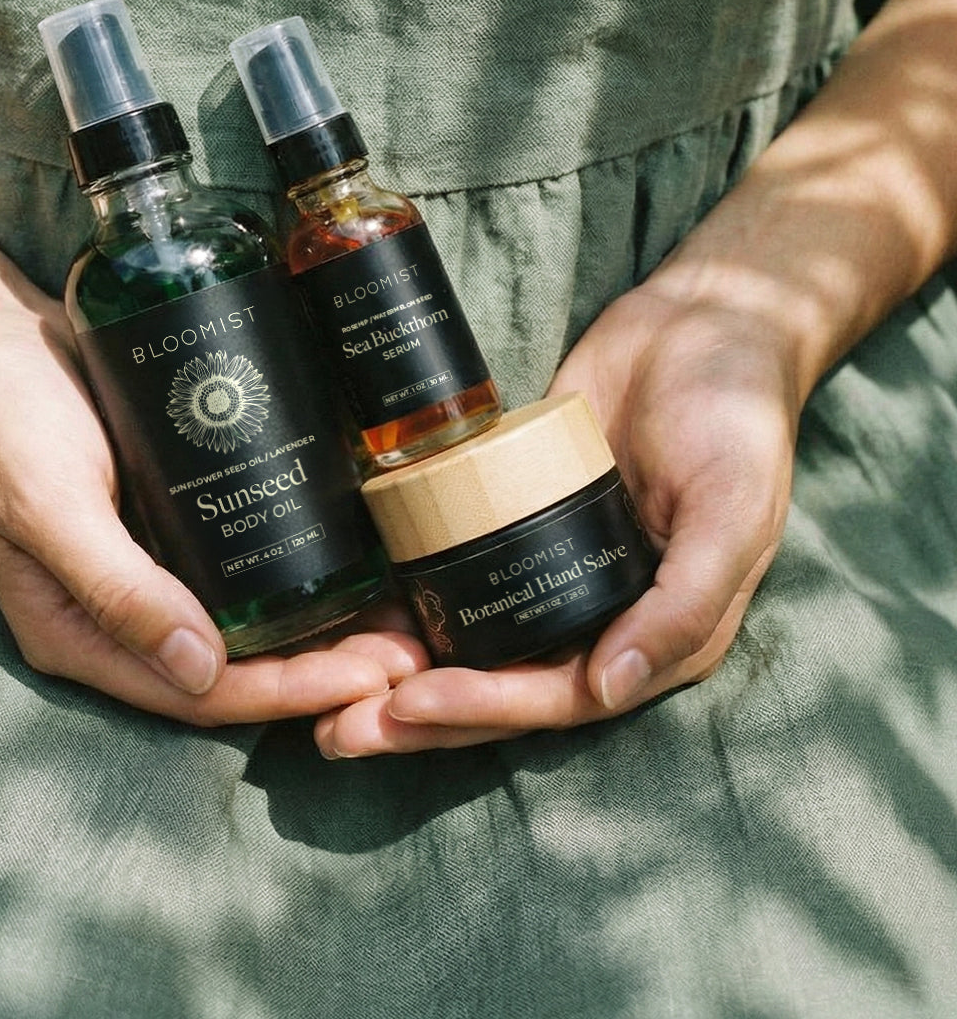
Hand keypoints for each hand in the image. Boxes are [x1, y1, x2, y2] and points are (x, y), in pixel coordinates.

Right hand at [0, 291, 407, 724]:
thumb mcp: (46, 504)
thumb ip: (113, 587)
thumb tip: (198, 669)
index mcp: (77, 633)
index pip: (199, 693)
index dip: (287, 694)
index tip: (368, 680)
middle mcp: (117, 612)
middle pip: (236, 665)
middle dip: (323, 668)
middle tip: (413, 654)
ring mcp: (146, 562)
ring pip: (246, 618)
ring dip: (322, 625)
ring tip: (403, 616)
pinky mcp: (167, 512)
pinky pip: (238, 559)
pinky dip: (294, 568)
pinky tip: (351, 555)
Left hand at [314, 265, 801, 754]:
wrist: (702, 322)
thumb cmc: (737, 417)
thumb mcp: (735, 511)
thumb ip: (685, 603)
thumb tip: (610, 688)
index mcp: (652, 634)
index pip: (554, 695)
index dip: (480, 709)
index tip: (405, 707)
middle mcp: (591, 612)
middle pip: (493, 681)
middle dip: (415, 715)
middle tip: (332, 731)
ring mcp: (542, 561)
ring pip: (461, 632)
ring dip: (394, 666)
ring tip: (317, 686)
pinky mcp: (505, 508)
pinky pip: (448, 560)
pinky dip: (401, 589)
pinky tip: (343, 607)